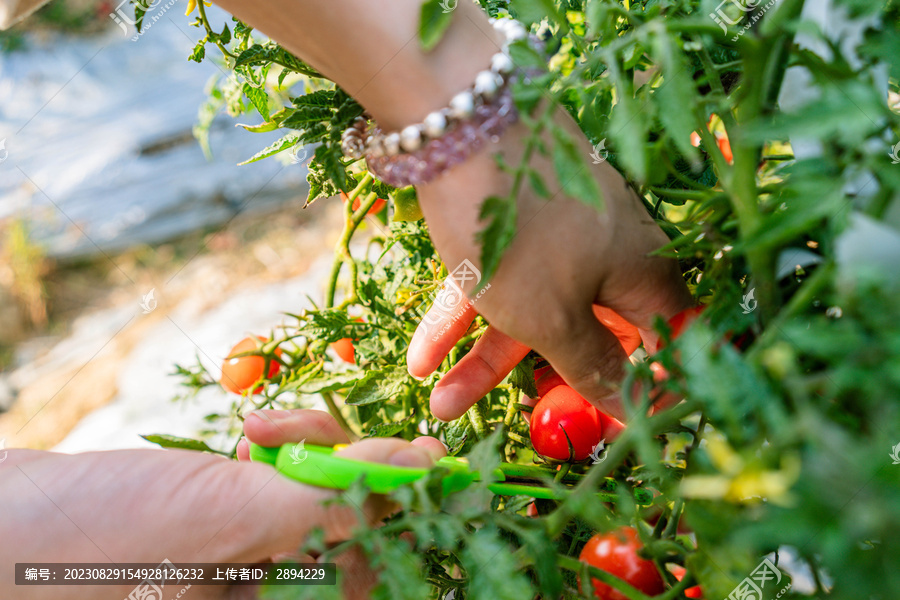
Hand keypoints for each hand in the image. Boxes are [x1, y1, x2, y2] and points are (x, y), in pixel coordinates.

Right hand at [0, 410, 443, 599]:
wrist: (0, 521)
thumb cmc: (97, 541)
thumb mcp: (230, 519)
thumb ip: (330, 497)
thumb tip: (422, 466)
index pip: (381, 573)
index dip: (413, 513)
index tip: (434, 457)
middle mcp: (276, 595)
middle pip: (362, 529)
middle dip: (347, 469)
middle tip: (293, 438)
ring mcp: (256, 560)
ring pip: (328, 495)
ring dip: (310, 450)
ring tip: (258, 435)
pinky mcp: (236, 520)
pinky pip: (291, 480)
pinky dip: (283, 448)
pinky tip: (248, 438)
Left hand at [409, 106, 691, 421]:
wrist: (458, 120)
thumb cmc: (519, 232)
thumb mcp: (553, 317)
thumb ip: (593, 364)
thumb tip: (632, 408)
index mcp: (644, 274)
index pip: (668, 342)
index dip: (651, 388)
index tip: (620, 426)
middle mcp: (612, 252)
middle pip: (585, 333)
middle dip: (536, 383)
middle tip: (510, 422)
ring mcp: (563, 232)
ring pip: (532, 308)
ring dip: (483, 358)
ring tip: (436, 403)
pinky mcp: (519, 217)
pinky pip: (502, 278)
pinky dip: (467, 312)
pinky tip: (422, 352)